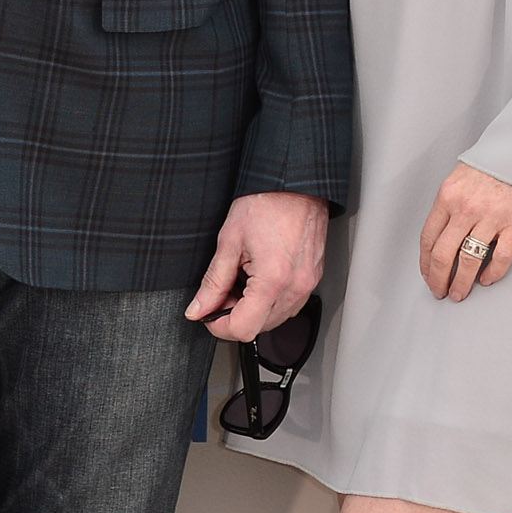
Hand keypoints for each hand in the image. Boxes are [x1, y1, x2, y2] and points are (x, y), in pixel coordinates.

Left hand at [184, 190, 329, 342]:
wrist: (296, 183)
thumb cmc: (267, 202)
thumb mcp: (229, 240)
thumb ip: (212, 281)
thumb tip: (198, 308)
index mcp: (273, 280)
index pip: (243, 329)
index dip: (219, 326)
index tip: (209, 314)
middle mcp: (295, 288)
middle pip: (259, 328)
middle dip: (235, 315)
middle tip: (224, 289)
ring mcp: (308, 285)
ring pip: (275, 319)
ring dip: (254, 309)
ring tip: (243, 277)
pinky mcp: (313, 279)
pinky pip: (289, 304)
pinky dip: (270, 299)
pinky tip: (260, 277)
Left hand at [418, 162, 511, 300]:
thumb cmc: (492, 165)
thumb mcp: (459, 178)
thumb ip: (448, 204)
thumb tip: (439, 234)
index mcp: (447, 197)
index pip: (428, 238)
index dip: (426, 263)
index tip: (427, 275)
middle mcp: (466, 209)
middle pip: (444, 254)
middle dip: (439, 279)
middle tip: (440, 292)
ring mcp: (491, 217)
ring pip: (469, 260)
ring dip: (462, 283)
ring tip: (460, 293)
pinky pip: (501, 257)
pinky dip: (493, 273)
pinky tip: (487, 280)